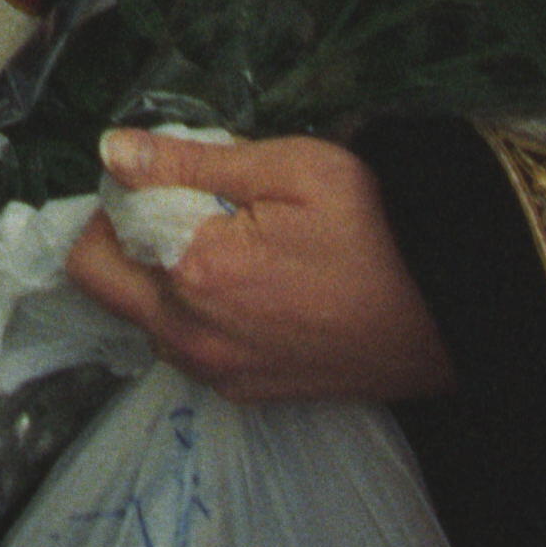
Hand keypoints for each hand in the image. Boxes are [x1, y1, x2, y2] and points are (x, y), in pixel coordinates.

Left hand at [60, 129, 453, 407]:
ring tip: (230, 245)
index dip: (114, 203)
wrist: (454, 313)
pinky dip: (196, 315)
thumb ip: (188, 163)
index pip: (91, 247)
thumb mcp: (289, 168)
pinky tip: (251, 286)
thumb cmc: (378, 229)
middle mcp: (191, 339)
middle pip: (106, 290)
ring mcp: (220, 375)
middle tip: (191, 209)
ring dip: (162, 281)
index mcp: (193, 277)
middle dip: (127, 242)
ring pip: (147, 321)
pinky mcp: (248, 395)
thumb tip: (111, 151)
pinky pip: (189, 350)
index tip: (159, 181)